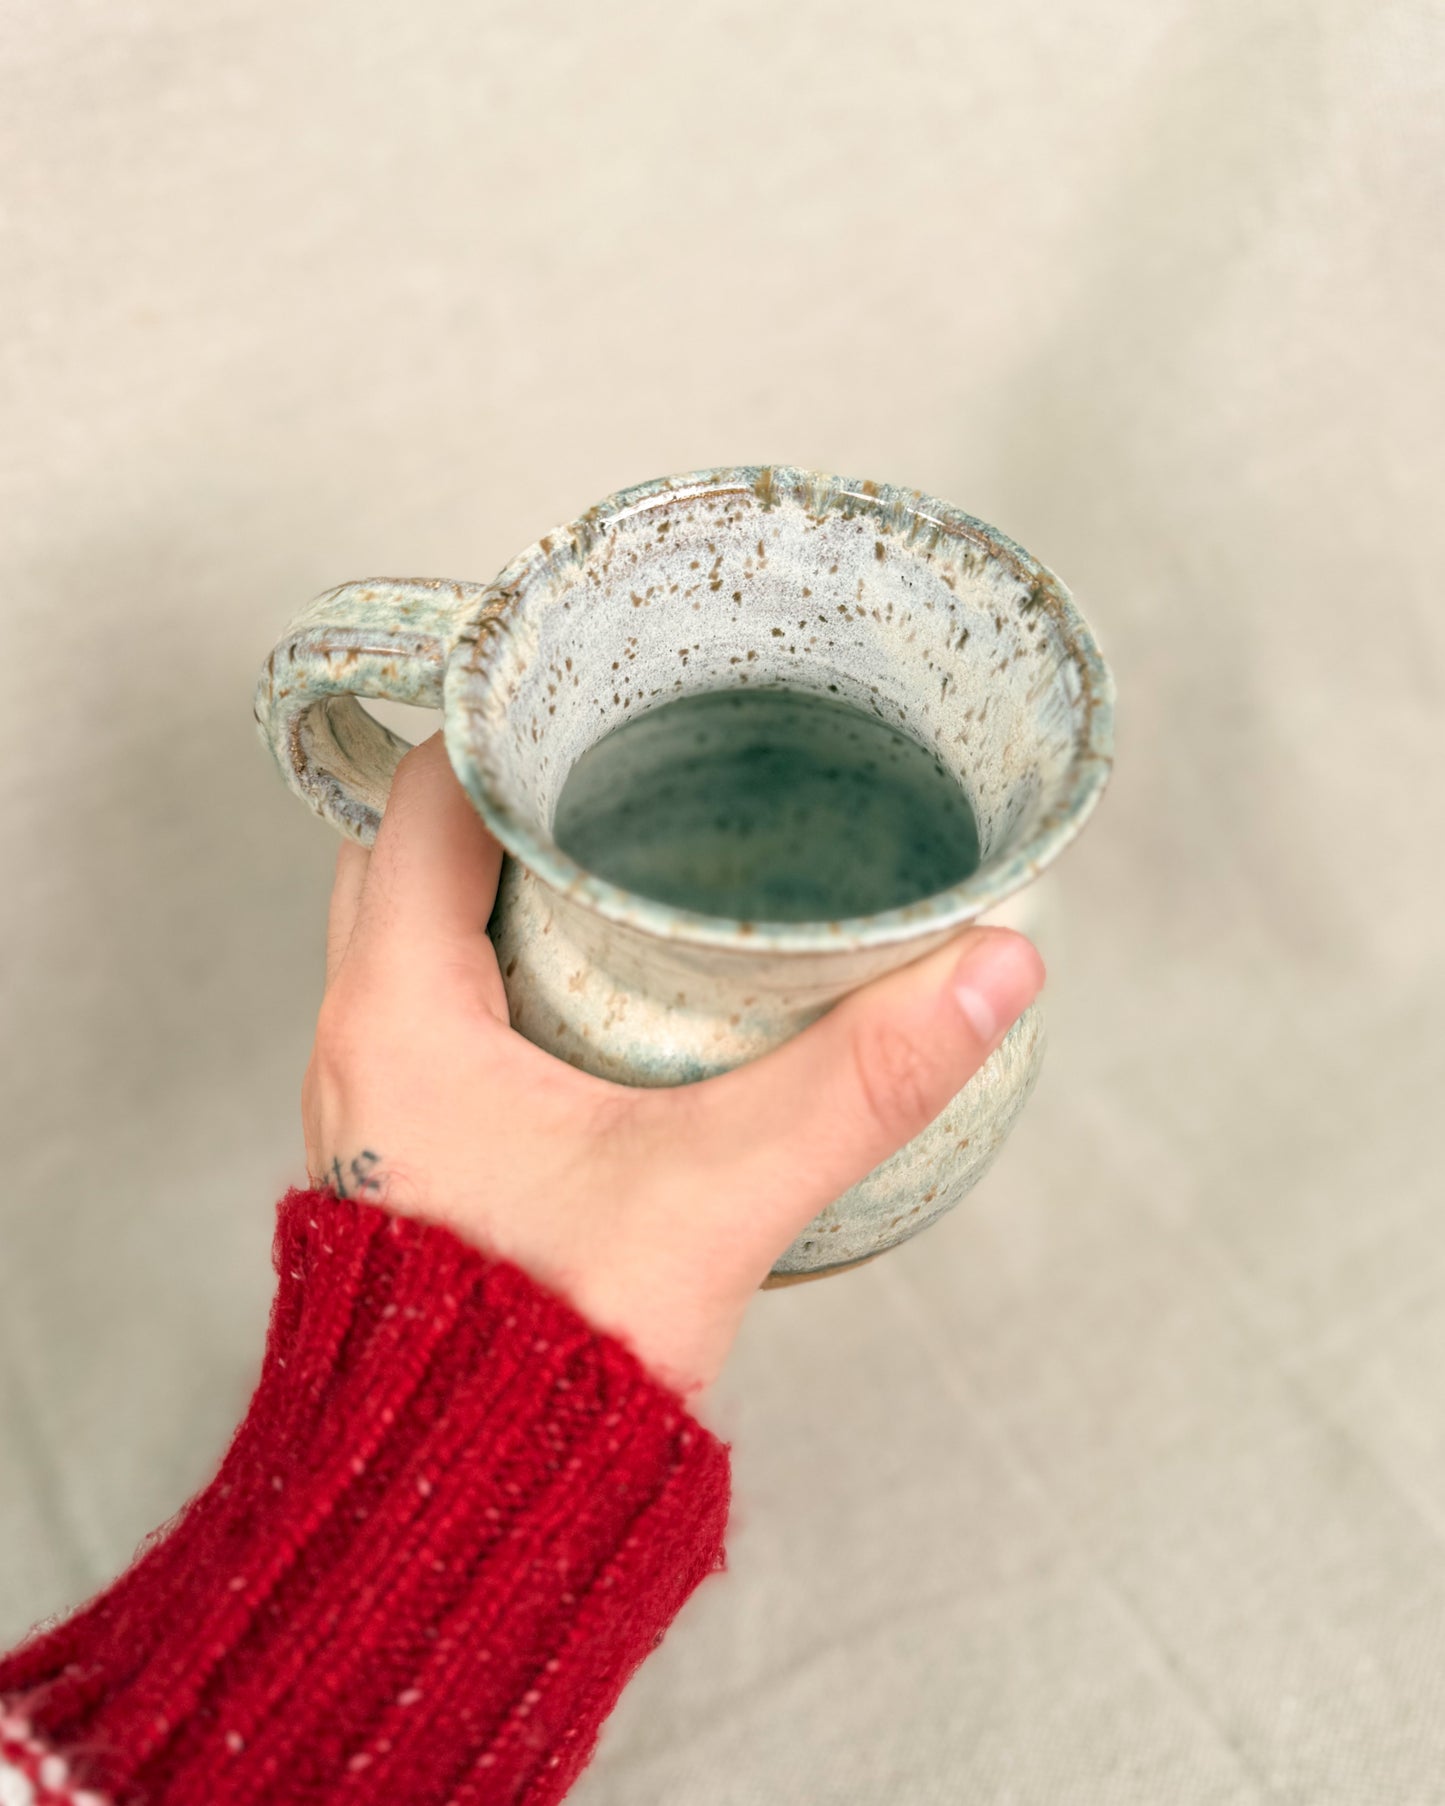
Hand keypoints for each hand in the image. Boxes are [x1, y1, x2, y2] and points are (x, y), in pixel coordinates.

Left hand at [302, 736, 1043, 1393]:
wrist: (465, 1518)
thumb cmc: (548, 1361)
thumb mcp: (720, 1192)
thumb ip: (860, 1077)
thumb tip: (994, 965)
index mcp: (400, 1012)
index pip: (420, 795)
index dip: (501, 722)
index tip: (591, 687)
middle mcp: (363, 1042)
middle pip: (414, 852)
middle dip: (513, 795)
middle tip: (630, 761)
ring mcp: (379, 1101)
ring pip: (420, 934)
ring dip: (503, 884)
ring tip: (624, 848)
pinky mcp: (415, 1151)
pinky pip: (437, 1009)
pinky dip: (502, 964)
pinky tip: (599, 981)